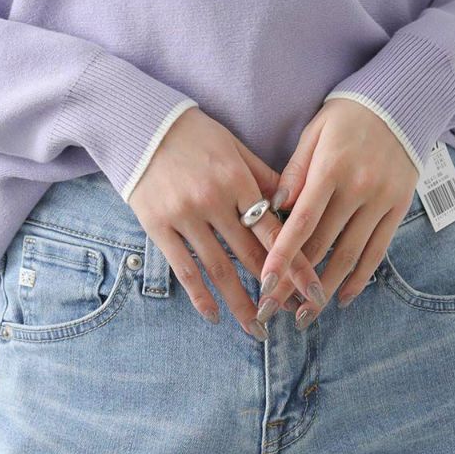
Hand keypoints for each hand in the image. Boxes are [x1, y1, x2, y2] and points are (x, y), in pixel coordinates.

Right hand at [128, 107, 327, 335]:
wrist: (141, 125)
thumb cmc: (194, 134)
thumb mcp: (234, 147)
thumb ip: (262, 177)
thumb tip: (293, 204)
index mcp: (235, 178)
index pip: (272, 229)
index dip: (295, 262)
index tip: (312, 289)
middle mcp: (212, 200)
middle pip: (249, 255)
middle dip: (274, 289)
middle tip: (293, 315)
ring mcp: (184, 215)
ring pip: (218, 269)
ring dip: (240, 303)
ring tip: (258, 328)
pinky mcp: (158, 226)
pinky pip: (183, 268)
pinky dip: (199, 296)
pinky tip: (213, 316)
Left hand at [260, 97, 419, 321]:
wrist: (400, 103)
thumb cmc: (347, 116)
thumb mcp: (314, 132)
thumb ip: (295, 172)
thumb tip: (274, 208)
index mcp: (331, 168)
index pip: (302, 221)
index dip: (283, 255)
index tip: (265, 283)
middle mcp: (358, 189)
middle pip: (322, 245)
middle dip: (295, 280)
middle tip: (274, 306)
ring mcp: (381, 201)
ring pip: (349, 255)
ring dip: (325, 289)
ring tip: (305, 314)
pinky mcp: (398, 209)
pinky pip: (377, 251)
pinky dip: (360, 278)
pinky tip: (343, 296)